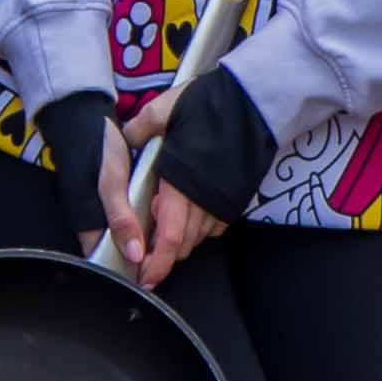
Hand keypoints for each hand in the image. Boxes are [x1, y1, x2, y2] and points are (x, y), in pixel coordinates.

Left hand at [97, 92, 226, 285]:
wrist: (257, 104)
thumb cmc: (212, 106)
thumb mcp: (168, 107)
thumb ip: (143, 125)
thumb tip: (124, 135)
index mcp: (182, 184)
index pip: (169, 236)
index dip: (156, 261)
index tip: (146, 277)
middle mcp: (204, 201)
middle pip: (182, 244)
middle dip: (163, 255)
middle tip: (146, 252)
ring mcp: (223, 202)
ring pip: (197, 238)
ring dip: (179, 240)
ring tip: (163, 225)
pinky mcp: (236, 199)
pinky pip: (214, 227)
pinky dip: (198, 229)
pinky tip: (189, 213)